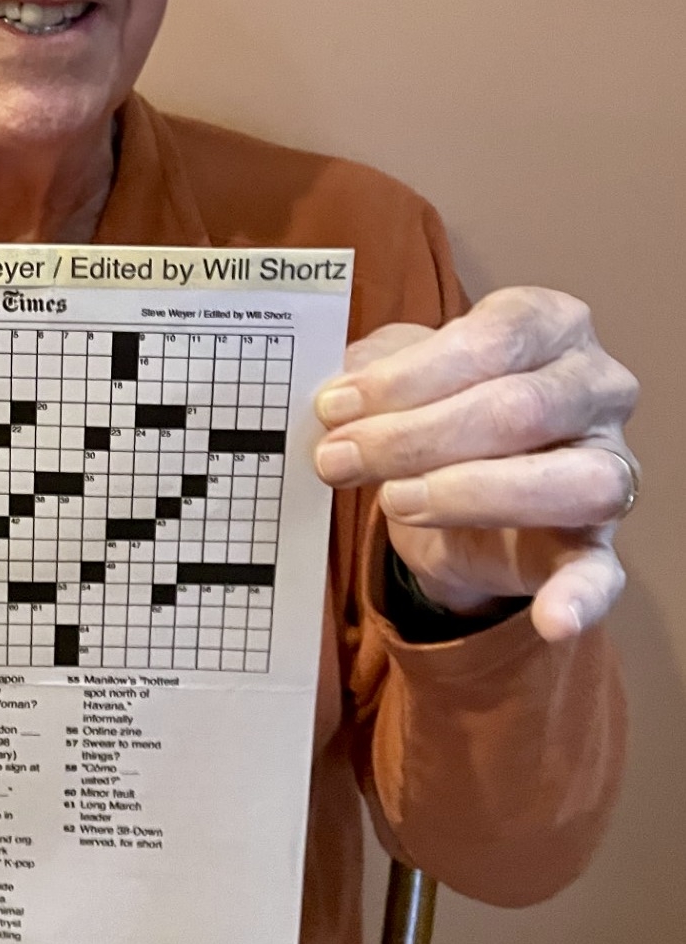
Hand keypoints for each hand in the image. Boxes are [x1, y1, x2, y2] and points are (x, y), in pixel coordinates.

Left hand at [313, 287, 638, 641]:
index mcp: (549, 325)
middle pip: (518, 409)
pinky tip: (551, 618)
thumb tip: (337, 398)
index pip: (490, 340)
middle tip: (338, 458)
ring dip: (467, 494)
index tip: (336, 405)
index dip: (407, 377)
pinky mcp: (597, 542)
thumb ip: (369, 372)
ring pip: (567, 481)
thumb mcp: (395, 371)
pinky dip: (581, 597)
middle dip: (414, 438)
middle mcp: (594, 387)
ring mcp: (607, 465)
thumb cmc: (432, 404)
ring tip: (394, 501)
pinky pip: (603, 571)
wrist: (447, 485)